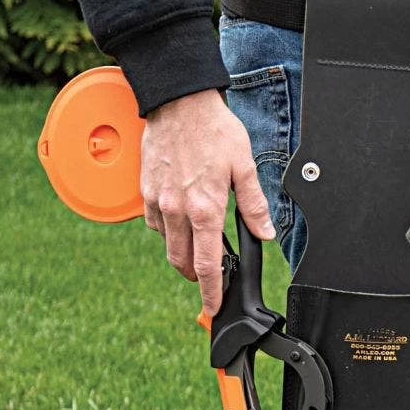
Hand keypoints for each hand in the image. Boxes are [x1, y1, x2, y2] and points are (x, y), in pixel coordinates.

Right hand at [141, 89, 274, 315]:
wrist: (179, 103)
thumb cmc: (214, 131)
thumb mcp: (245, 167)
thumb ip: (254, 206)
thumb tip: (265, 233)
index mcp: (206, 209)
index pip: (207, 265)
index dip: (211, 291)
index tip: (214, 305)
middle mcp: (178, 210)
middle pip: (182, 262)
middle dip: (195, 276)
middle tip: (208, 274)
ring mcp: (158, 201)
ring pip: (167, 244)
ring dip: (182, 252)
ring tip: (198, 242)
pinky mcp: (145, 191)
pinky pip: (154, 223)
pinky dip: (167, 230)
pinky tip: (179, 220)